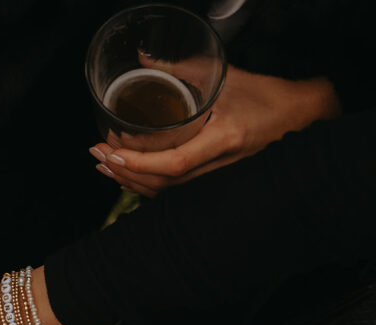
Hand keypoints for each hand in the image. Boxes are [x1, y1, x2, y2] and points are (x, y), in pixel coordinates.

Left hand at [90, 66, 339, 196]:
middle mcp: (219, 166)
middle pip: (162, 184)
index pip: (174, 163)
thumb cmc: (267, 96)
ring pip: (166, 192)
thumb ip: (182, 68)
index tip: (112, 153)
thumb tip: (144, 59)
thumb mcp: (226, 76)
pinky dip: (147, 185)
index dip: (139, 163)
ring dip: (131, 180)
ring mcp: (217, 178)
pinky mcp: (213, 181)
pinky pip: (174, 191)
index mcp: (224, 140)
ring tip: (104, 166)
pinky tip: (128, 176)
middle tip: (96, 155)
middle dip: (123, 172)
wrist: (301, 117)